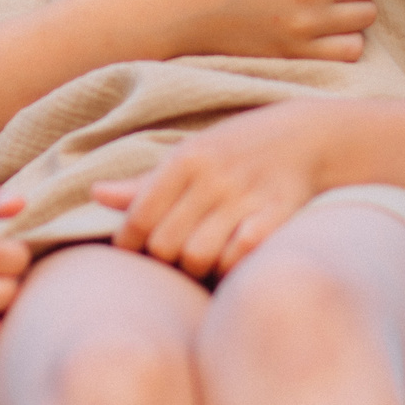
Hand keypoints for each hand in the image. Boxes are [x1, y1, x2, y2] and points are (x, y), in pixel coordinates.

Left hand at [92, 102, 344, 279]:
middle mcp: (212, 176)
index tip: (136, 251)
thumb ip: (146, 183)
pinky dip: (228, 267)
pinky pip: (237, 258)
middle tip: (173, 258)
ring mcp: (246, 196)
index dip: (129, 243)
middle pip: (165, 244)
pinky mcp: (276, 216)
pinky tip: (230, 259)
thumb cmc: (236, 149)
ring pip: (197, 257)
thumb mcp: (190, 155)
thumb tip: (96, 194)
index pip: (139, 216)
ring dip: (196, 268)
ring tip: (200, 260)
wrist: (307, 136)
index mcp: (186, 158)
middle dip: (164, 259)